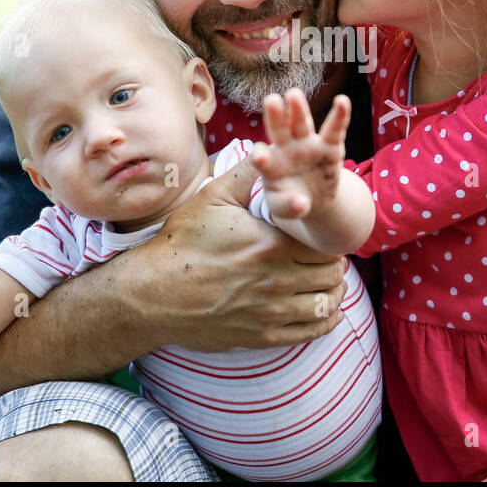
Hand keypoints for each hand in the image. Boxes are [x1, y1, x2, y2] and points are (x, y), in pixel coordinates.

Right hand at [135, 152, 348, 351]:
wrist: (154, 292)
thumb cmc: (182, 242)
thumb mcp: (212, 198)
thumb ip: (247, 174)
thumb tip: (269, 150)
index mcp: (271, 245)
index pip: (325, 246)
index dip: (328, 241)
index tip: (320, 238)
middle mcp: (277, 280)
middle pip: (331, 275)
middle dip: (333, 265)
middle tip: (325, 259)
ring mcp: (271, 312)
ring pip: (326, 304)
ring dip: (333, 292)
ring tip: (326, 282)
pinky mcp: (262, 336)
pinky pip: (311, 331)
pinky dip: (325, 320)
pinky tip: (324, 310)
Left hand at [252, 89, 349, 221]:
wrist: (312, 198)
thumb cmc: (290, 201)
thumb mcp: (284, 208)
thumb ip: (289, 207)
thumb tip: (302, 205)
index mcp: (272, 164)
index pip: (262, 158)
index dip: (261, 156)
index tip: (259, 155)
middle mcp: (287, 148)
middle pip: (280, 130)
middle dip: (275, 116)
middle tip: (270, 100)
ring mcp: (308, 145)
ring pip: (302, 124)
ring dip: (298, 110)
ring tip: (293, 94)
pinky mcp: (329, 147)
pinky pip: (334, 130)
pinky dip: (339, 116)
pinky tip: (342, 101)